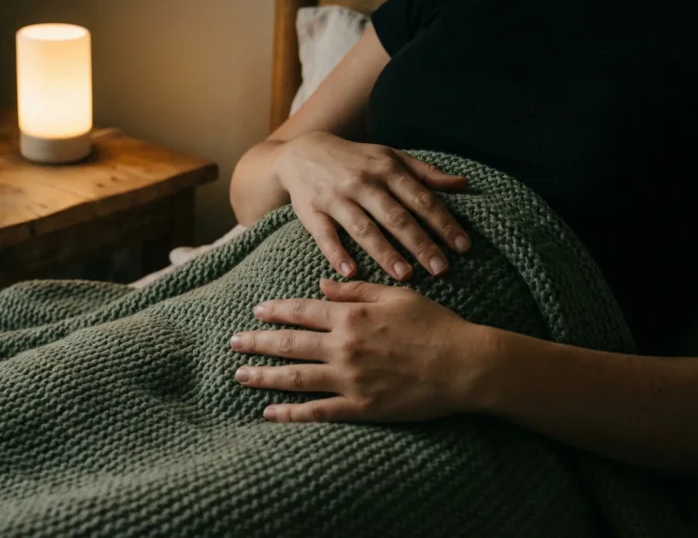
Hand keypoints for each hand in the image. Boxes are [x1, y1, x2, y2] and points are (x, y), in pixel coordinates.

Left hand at [231, 279, 490, 422]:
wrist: (464, 365)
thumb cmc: (435, 326)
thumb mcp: (396, 296)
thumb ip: (356, 291)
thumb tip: (321, 284)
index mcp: (352, 317)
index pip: (302, 311)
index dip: (276, 310)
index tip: (257, 311)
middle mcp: (344, 347)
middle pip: (289, 344)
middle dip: (257, 343)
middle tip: (233, 343)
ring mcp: (349, 379)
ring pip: (295, 378)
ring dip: (263, 376)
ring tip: (240, 376)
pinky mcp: (360, 408)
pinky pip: (317, 412)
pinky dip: (290, 414)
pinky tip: (270, 413)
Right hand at [273, 132, 470, 280]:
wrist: (302, 153)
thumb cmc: (355, 159)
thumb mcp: (390, 156)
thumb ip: (425, 173)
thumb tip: (464, 184)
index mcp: (387, 169)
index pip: (421, 200)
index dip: (443, 223)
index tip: (462, 246)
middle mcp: (363, 183)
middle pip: (396, 217)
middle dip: (420, 244)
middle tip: (441, 269)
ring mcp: (336, 198)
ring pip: (364, 228)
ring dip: (385, 253)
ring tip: (405, 275)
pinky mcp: (312, 213)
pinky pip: (326, 236)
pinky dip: (337, 253)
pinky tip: (351, 272)